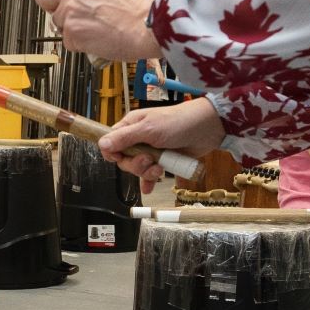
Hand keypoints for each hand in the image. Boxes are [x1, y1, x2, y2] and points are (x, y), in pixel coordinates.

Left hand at [32, 0, 157, 59]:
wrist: (146, 27)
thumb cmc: (133, 7)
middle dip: (52, 5)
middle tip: (70, 11)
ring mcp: (69, 10)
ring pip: (55, 21)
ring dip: (69, 25)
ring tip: (93, 25)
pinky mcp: (71, 32)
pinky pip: (65, 39)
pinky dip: (78, 41)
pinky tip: (95, 36)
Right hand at [98, 97, 224, 185]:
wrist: (208, 128)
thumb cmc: (178, 122)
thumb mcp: (149, 129)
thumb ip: (124, 138)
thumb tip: (101, 145)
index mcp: (131, 126)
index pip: (111, 143)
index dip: (113, 154)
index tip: (120, 158)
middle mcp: (139, 138)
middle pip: (125, 160)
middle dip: (136, 165)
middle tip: (149, 160)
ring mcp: (152, 150)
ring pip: (139, 169)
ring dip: (147, 172)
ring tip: (161, 167)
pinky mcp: (164, 160)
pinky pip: (151, 175)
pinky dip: (150, 181)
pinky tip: (150, 188)